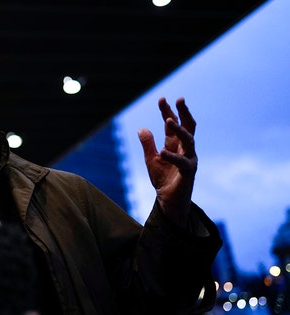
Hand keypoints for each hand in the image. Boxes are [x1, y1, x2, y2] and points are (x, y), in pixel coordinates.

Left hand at [138, 97, 196, 226]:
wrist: (168, 200)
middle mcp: (185, 149)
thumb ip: (148, 144)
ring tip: (168, 120)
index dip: (167, 111)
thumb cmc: (162, 178)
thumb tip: (142, 128)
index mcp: (175, 144)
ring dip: (179, 129)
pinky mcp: (188, 172)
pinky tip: (162, 151)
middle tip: (179, 99)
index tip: (161, 99)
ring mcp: (189, 159)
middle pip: (188, 126)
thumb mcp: (151, 159)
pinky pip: (182, 162)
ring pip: (189, 140)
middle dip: (184, 112)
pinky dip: (172, 156)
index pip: (172, 124)